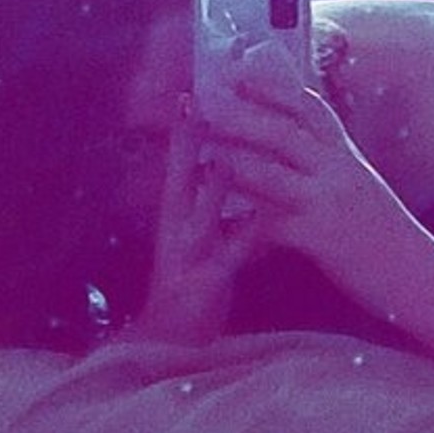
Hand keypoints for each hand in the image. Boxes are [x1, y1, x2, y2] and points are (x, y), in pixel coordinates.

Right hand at [119, 94, 256, 345]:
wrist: (174, 340)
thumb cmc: (195, 280)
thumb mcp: (196, 234)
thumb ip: (206, 200)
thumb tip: (222, 159)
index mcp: (177, 213)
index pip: (180, 164)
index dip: (184, 130)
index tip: (189, 92)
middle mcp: (178, 228)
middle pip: (180, 179)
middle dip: (187, 145)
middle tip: (194, 107)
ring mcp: (191, 254)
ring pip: (203, 213)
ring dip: (214, 187)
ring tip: (225, 157)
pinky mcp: (208, 280)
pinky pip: (231, 254)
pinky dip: (245, 236)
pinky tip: (259, 219)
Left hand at [208, 40, 405, 292]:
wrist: (422, 277)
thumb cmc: (392, 238)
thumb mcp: (365, 187)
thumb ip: (336, 167)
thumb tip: (310, 152)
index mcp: (349, 156)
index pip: (311, 109)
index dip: (274, 89)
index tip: (243, 74)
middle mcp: (340, 170)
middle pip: (284, 131)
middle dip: (243, 114)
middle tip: (208, 100)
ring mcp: (329, 201)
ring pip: (271, 172)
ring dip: (232, 160)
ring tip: (200, 151)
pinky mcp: (321, 237)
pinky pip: (271, 224)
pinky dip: (242, 223)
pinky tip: (218, 222)